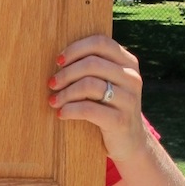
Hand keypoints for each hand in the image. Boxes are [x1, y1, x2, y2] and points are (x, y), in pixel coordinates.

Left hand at [47, 35, 145, 161]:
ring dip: (65, 93)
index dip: (75, 49)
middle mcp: (132, 78)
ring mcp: (129, 99)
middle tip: (52, 84)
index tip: (58, 61)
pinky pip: (88, 109)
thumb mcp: (109, 83)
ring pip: (89, 85)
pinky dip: (70, 110)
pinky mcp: (121, 121)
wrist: (130, 142)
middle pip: (92, 63)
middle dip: (66, 73)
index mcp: (128, 63)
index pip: (100, 43)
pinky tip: (61, 114)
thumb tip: (59, 58)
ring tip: (53, 101)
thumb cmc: (110, 107)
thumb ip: (94, 68)